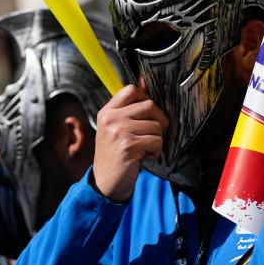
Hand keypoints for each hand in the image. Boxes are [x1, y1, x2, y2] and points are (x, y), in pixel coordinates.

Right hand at [93, 85, 168, 201]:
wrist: (105, 183)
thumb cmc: (116, 154)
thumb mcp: (117, 128)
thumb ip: (130, 107)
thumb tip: (144, 81)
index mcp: (107, 111)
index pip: (132, 89)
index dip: (147, 98)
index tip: (148, 115)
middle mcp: (111, 118)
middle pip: (150, 105)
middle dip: (158, 121)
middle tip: (151, 135)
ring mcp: (119, 131)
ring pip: (157, 125)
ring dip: (157, 140)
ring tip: (144, 149)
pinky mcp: (128, 145)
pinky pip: (156, 141)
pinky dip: (155, 151)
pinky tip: (143, 157)